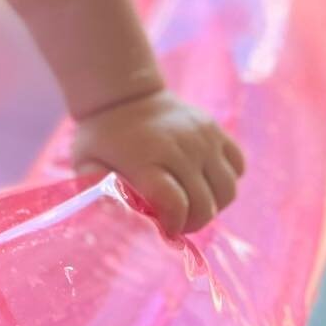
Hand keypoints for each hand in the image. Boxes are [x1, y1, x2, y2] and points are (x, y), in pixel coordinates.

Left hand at [71, 88, 245, 234]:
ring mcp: (202, 136)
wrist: (124, 96)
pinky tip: (204, 182)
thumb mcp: (86, 163)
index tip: (163, 229)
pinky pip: (238, 167)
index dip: (173, 224)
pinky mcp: (216, 130)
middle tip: (176, 222)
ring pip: (227, 191)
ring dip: (213, 206)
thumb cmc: (103, 138)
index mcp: (144, 157)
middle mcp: (179, 146)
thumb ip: (96, 191)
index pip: (174, 203)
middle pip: (204, 204)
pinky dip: (226, 182)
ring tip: (191, 205)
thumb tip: (115, 216)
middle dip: (192, 223)